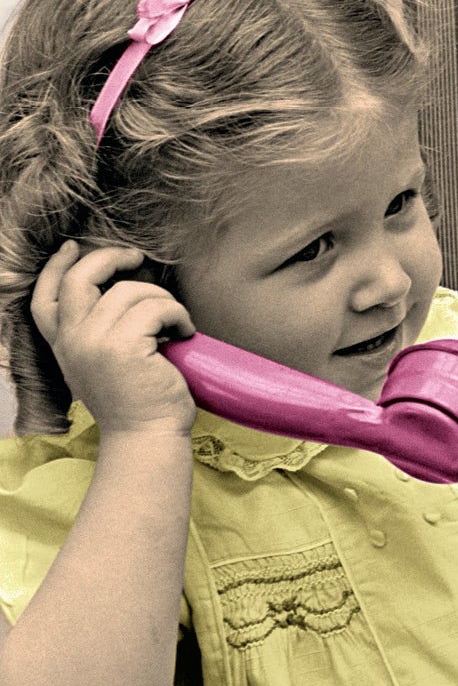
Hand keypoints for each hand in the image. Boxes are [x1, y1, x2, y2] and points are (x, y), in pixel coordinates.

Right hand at [31, 240, 195, 435]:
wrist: (147, 438)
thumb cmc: (136, 404)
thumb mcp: (100, 365)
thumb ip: (95, 333)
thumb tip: (119, 292)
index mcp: (64, 345)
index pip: (45, 297)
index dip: (55, 267)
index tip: (73, 247)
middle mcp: (73, 340)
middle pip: (80, 278)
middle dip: (109, 258)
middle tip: (136, 258)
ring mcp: (96, 342)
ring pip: (129, 291)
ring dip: (160, 298)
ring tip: (175, 321)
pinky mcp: (125, 346)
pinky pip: (156, 307)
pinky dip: (176, 314)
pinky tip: (185, 332)